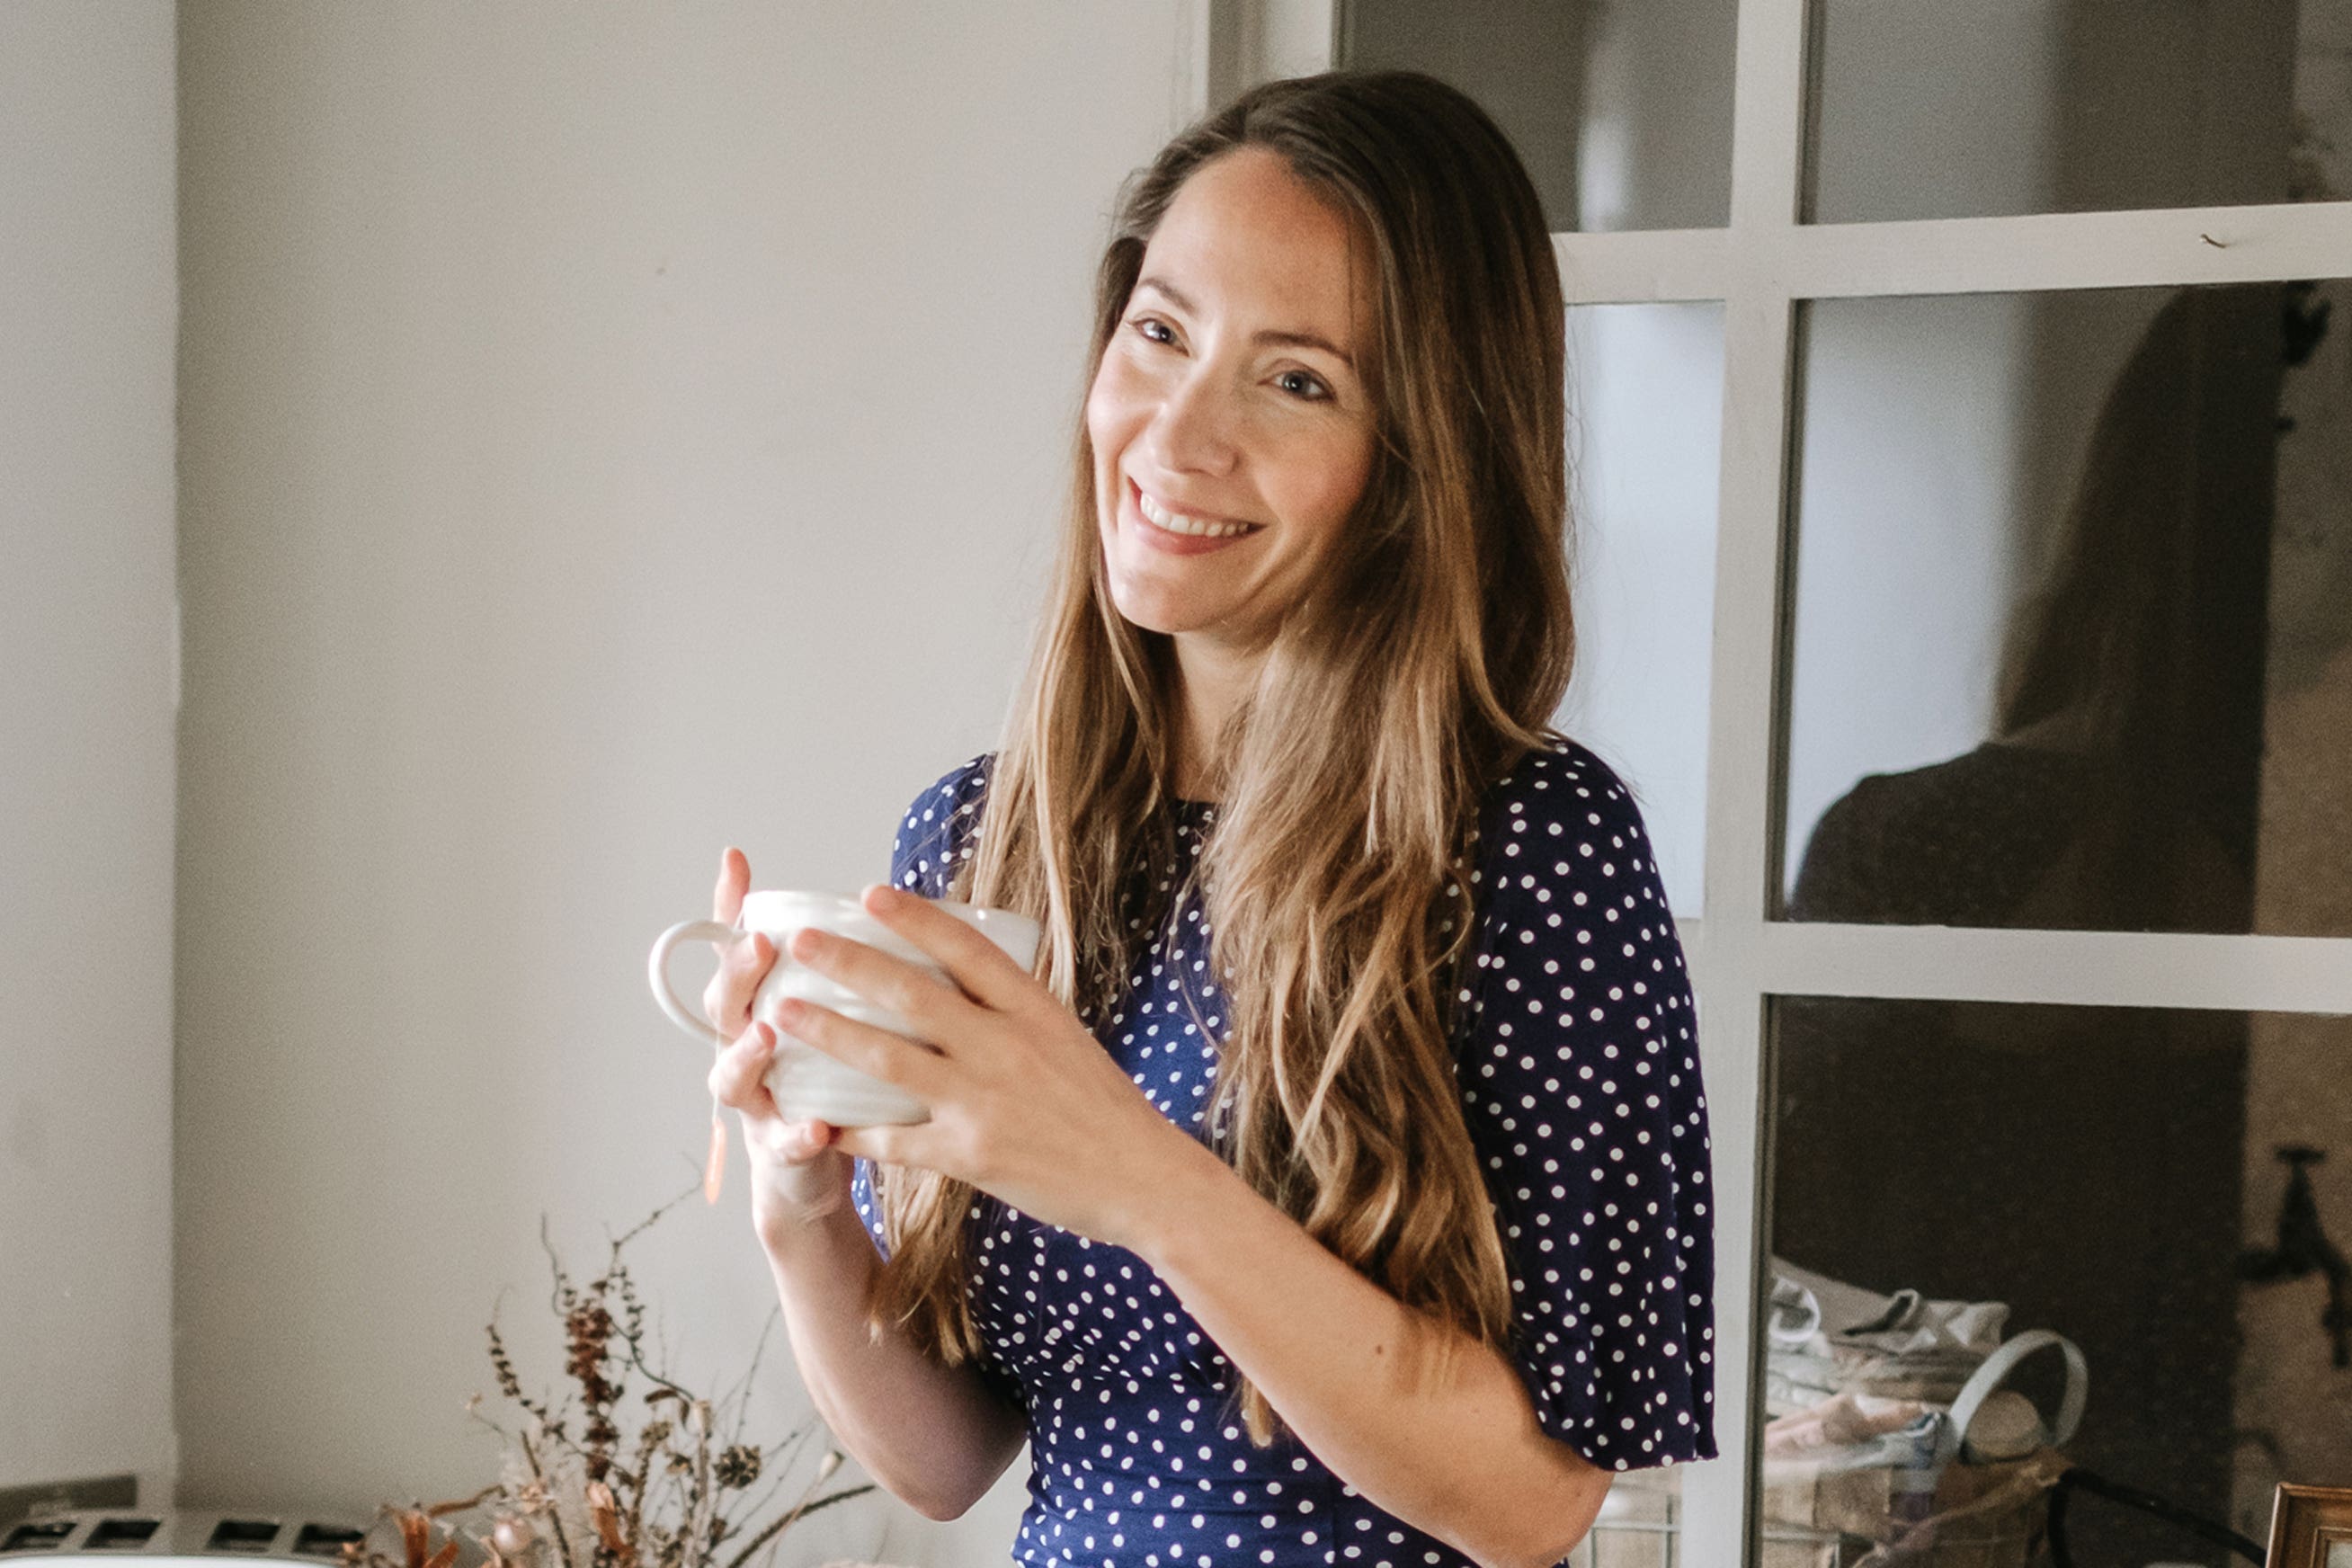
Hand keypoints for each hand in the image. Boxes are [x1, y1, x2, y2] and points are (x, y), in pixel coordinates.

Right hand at [701, 848, 854, 1246]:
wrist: (814, 1169)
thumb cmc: (828, 1076)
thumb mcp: (834, 1012)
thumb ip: (844, 963)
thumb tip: (874, 893)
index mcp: (761, 1008)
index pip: (737, 950)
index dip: (729, 908)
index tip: (738, 864)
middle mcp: (746, 1050)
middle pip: (726, 1006)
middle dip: (738, 973)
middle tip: (759, 946)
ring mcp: (756, 1102)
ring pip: (732, 1075)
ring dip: (746, 1053)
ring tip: (767, 1035)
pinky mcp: (780, 1150)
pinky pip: (783, 1143)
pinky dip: (796, 1135)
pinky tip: (818, 1127)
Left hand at [766, 883, 1213, 1249]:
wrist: (1143, 1179)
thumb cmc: (1106, 1108)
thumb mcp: (1067, 1038)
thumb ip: (1014, 1011)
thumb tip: (962, 977)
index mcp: (1033, 1009)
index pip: (965, 948)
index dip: (914, 917)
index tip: (871, 893)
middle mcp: (1004, 1045)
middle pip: (911, 992)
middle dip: (848, 962)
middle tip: (802, 942)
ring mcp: (983, 1100)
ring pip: (887, 1057)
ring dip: (828, 1032)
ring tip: (781, 1013)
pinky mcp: (969, 1155)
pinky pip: (894, 1138)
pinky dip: (850, 1129)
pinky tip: (815, 1118)